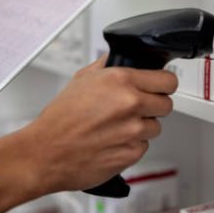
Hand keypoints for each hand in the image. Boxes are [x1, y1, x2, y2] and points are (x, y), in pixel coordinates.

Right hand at [0, 56, 178, 212]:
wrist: (46, 152)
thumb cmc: (59, 119)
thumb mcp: (81, 79)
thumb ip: (106, 67)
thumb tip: (120, 59)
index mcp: (120, 80)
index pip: (167, 80)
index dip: (163, 84)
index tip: (160, 87)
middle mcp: (130, 104)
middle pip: (167, 104)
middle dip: (154, 106)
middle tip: (136, 108)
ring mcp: (133, 130)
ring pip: (155, 127)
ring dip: (141, 127)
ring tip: (117, 126)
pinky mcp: (131, 153)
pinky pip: (143, 146)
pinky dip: (131, 145)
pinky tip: (112, 141)